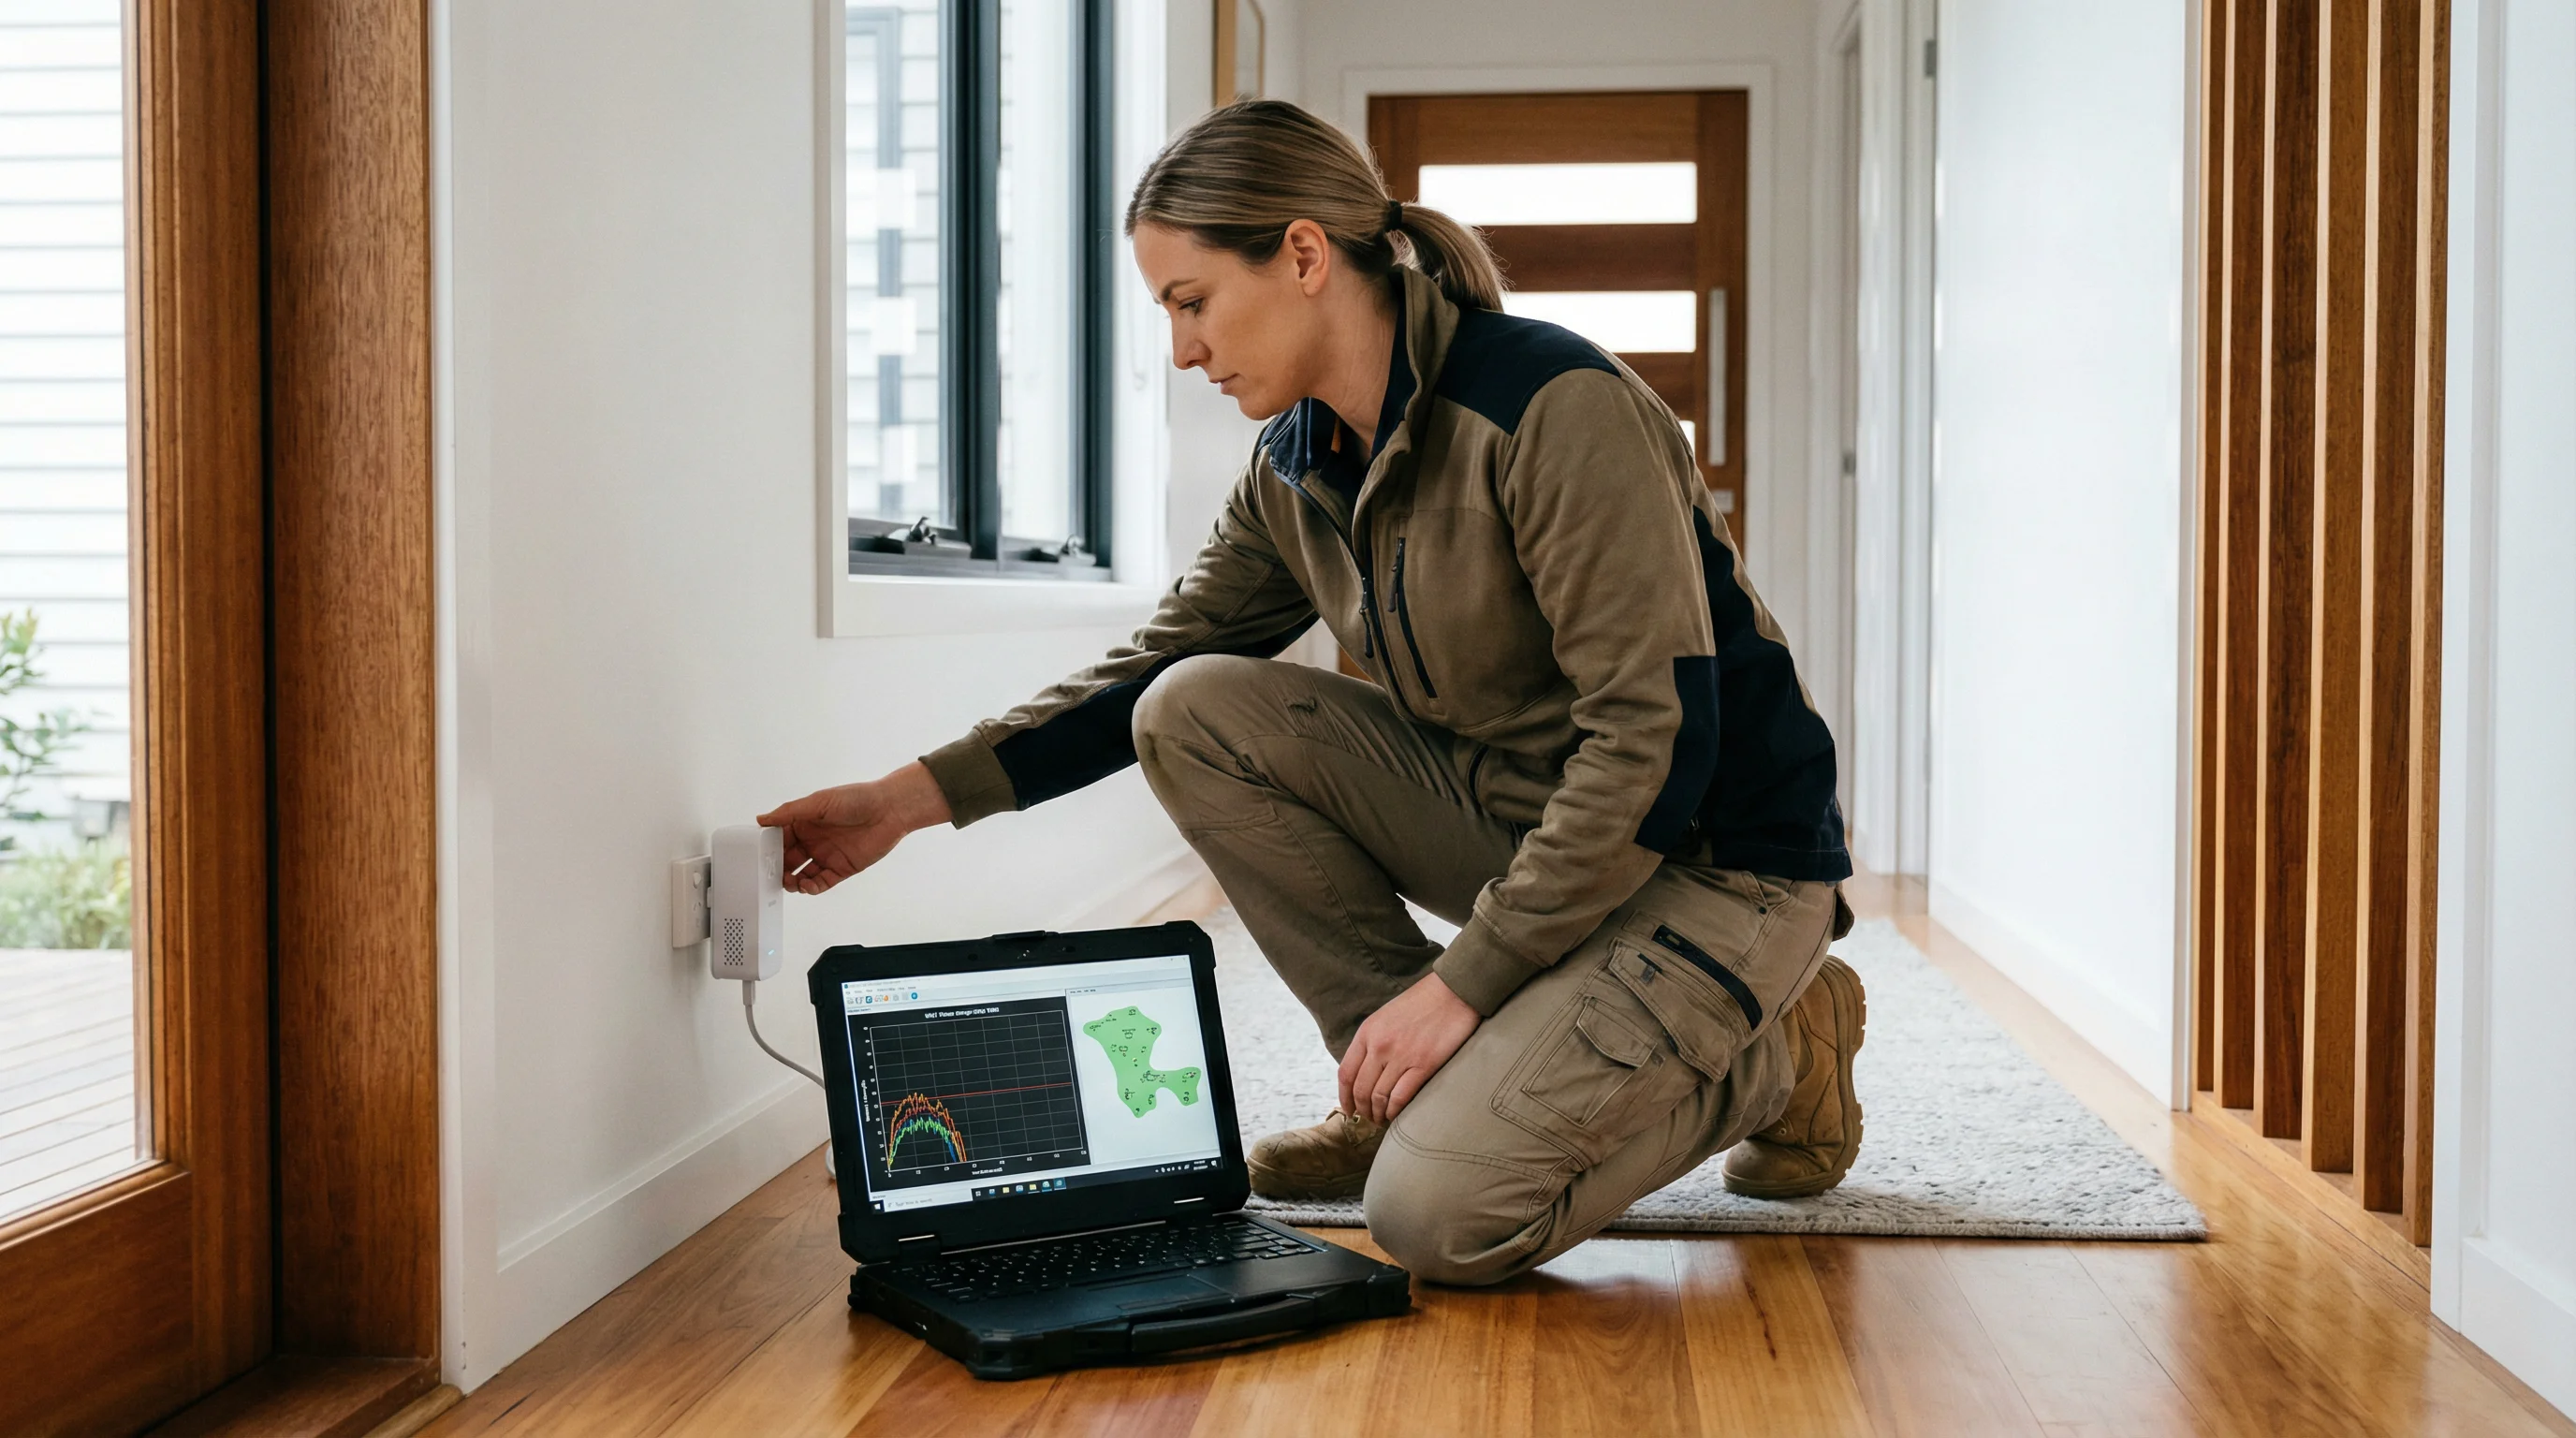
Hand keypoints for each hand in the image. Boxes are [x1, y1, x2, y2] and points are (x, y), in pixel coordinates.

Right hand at [757, 761, 951, 894]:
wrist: (890, 810)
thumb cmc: (857, 798)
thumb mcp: (818, 802)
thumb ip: (790, 812)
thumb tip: (762, 819)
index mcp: (805, 822)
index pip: (779, 839)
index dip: (768, 848)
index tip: (758, 857)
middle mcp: (813, 840)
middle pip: (787, 859)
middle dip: (777, 868)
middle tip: (769, 874)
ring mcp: (827, 855)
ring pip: (801, 874)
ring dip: (791, 881)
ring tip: (787, 882)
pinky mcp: (841, 869)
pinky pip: (821, 882)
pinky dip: (811, 887)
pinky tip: (805, 886)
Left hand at [1339, 972, 1479, 1124]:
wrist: (1453, 992)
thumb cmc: (1422, 1003)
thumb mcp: (1386, 1016)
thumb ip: (1373, 1041)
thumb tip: (1365, 1071)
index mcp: (1367, 1032)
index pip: (1346, 1073)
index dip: (1344, 1097)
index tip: (1349, 1109)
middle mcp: (1380, 1046)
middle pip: (1360, 1089)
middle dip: (1363, 1110)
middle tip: (1369, 1119)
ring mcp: (1401, 1056)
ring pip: (1379, 1097)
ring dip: (1379, 1113)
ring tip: (1382, 1119)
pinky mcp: (1423, 1065)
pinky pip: (1401, 1097)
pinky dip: (1395, 1111)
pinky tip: (1397, 1115)